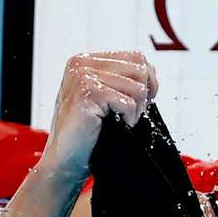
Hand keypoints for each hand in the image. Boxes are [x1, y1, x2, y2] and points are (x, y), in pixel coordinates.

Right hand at [38, 51, 158, 182]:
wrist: (66, 158)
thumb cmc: (89, 130)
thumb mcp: (107, 96)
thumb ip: (124, 78)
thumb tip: (151, 71)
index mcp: (87, 60)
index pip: (136, 57)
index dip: (148, 80)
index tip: (140, 101)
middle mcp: (82, 64)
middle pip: (140, 69)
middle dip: (144, 96)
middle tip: (129, 115)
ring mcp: (82, 76)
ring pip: (138, 86)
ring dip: (136, 110)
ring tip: (120, 121)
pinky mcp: (87, 93)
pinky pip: (129, 102)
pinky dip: (129, 118)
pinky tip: (115, 126)